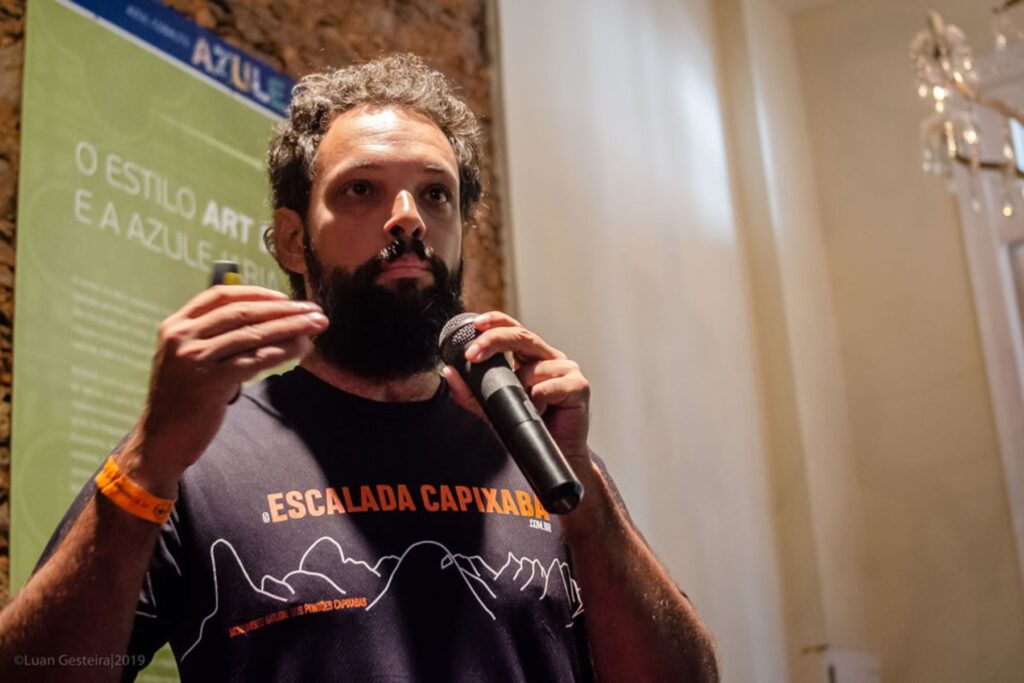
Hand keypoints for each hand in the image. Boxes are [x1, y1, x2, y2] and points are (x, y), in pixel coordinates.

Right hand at [120, 286, 327, 491]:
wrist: (161, 440)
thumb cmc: (183, 399)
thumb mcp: (189, 360)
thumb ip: (215, 338)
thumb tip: (269, 322)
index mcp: (176, 325)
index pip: (220, 296)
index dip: (256, 293)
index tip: (285, 297)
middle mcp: (182, 336)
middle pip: (243, 313)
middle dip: (284, 310)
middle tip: (314, 311)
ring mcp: (194, 358)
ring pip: (252, 334)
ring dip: (290, 328)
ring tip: (315, 327)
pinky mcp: (209, 382)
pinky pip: (254, 360)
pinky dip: (281, 352)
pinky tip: (300, 350)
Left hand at [442, 311, 590, 461]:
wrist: (557, 456)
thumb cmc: (527, 428)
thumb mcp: (492, 409)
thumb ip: (471, 392)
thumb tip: (448, 371)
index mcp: (531, 357)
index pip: (513, 329)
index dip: (496, 321)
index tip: (476, 324)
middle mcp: (549, 358)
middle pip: (522, 336)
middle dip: (494, 340)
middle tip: (473, 354)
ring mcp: (566, 369)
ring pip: (533, 368)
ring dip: (520, 390)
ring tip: (524, 408)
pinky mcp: (579, 385)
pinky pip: (548, 387)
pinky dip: (538, 401)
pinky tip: (540, 412)